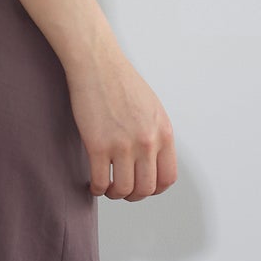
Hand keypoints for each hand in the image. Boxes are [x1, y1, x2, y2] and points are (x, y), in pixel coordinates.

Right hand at [63, 42, 176, 200]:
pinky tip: (92, 184)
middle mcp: (147, 142)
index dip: (154, 189)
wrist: (97, 64)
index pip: (168, 178)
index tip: (142, 187)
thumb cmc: (121, 83)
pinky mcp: (98, 145)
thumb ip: (155, 134)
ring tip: (106, 188)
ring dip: (114, 194)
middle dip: (133, 195)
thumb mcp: (151, 108)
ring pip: (123, 189)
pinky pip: (100, 181)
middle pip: (146, 188)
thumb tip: (152, 160)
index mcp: (163, 133)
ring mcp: (123, 145)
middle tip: (121, 190)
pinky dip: (96, 189)